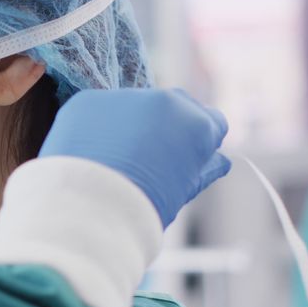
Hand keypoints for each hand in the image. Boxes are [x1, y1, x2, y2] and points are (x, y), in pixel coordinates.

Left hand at [39, 88, 230, 226]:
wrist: (87, 209)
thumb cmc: (142, 208)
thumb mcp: (183, 191)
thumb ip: (204, 169)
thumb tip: (219, 161)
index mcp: (196, 125)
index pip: (213, 121)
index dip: (201, 140)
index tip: (186, 157)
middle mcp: (164, 101)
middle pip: (175, 105)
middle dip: (169, 125)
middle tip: (150, 159)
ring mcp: (124, 97)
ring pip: (134, 107)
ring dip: (131, 124)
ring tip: (115, 160)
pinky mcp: (88, 101)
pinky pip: (99, 111)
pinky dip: (98, 127)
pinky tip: (91, 154)